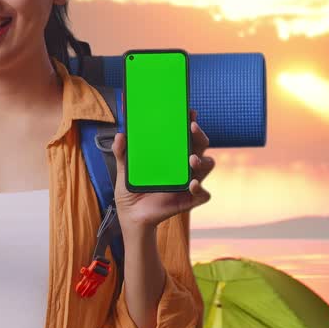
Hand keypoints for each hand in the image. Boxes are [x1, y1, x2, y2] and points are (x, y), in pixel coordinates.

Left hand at [110, 109, 213, 231]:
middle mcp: (184, 165)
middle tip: (192, 127)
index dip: (190, 121)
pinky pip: (203, 193)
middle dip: (199, 135)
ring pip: (207, 165)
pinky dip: (200, 188)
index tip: (188, 111)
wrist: (132, 216)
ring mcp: (189, 181)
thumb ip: (122, 154)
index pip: (185, 134)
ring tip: (191, 159)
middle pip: (200, 145)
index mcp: (172, 154)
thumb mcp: (124, 170)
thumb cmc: (132, 190)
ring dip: (202, 160)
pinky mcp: (190, 199)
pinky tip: (192, 184)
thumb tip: (120, 136)